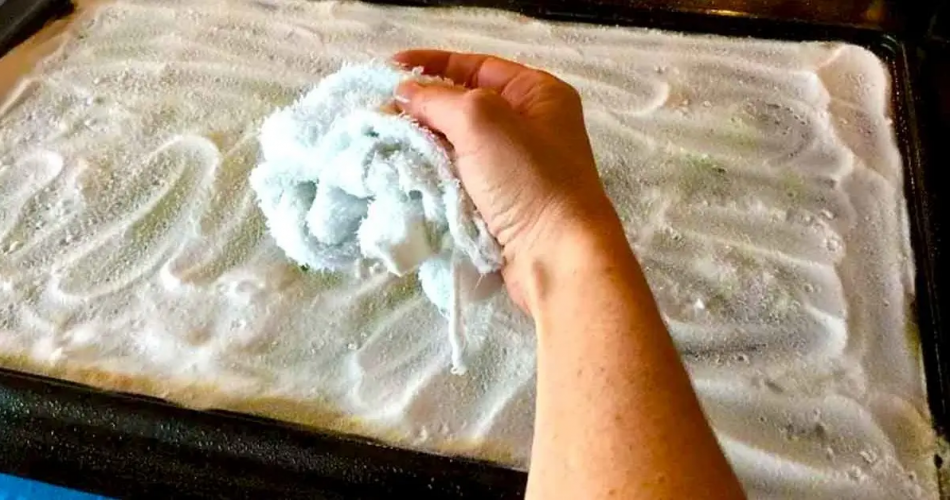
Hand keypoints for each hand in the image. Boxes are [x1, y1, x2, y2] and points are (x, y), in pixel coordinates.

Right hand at [393, 50, 622, 309]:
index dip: (432, 63)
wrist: (556, 256)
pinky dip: (432, 173)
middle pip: (463, 105)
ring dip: (422, 142)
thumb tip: (404, 92)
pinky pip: (458, 177)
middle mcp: (528, 125)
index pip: (476, 66)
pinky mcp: (499, 202)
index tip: (388, 68)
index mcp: (537, 93)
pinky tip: (404, 171)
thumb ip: (438, 99)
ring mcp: (514, 167)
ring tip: (383, 141)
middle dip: (421, 107)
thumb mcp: (481, 121)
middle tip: (377, 112)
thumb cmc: (528, 178)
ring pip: (456, 144)